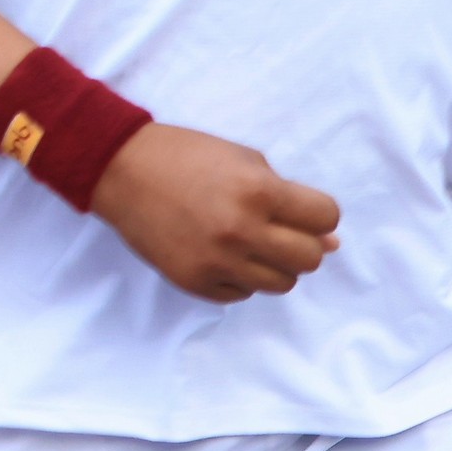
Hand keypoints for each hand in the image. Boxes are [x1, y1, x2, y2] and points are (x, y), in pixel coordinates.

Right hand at [88, 122, 340, 303]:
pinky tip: (217, 252)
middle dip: (299, 244)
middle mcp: (240, 230)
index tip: (296, 210)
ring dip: (271, 264)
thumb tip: (333, 244)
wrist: (118, 169)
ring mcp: (215, 261)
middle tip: (273, 230)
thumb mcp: (244, 161)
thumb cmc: (184, 156)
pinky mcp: (192, 281)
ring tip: (245, 242)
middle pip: (309, 259)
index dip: (316, 215)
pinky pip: (240, 295)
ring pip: (281, 283)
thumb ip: (288, 198)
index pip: (326, 219)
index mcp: (258, 191)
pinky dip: (237, 277)